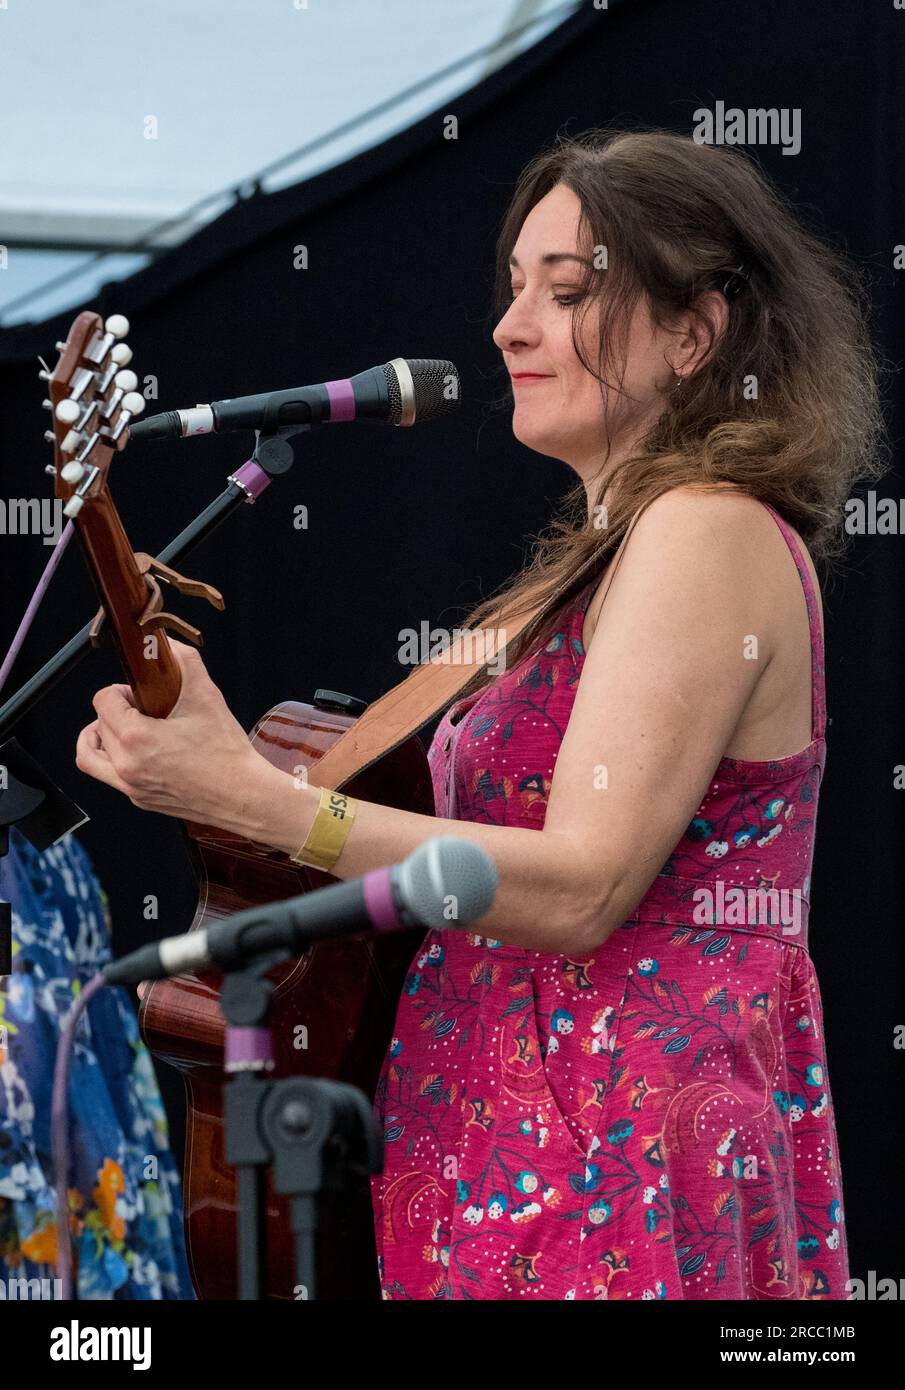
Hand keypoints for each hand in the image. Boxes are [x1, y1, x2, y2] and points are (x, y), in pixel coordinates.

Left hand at [75, 641, 275, 833]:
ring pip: (90, 758)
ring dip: (98, 738)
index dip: (119, 690)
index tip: (138, 693)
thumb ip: (186, 663)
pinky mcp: (140, 800)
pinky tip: (141, 752)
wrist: (243, 796)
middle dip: (114, 711)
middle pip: (97, 725)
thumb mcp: (207, 697)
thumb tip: (172, 646)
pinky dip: (116, 760)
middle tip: (141, 708)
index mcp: (136, 739)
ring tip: (120, 729)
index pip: (103, 701)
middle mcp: (127, 766)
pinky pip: (111, 777)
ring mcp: (131, 786)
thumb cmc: (227, 755)